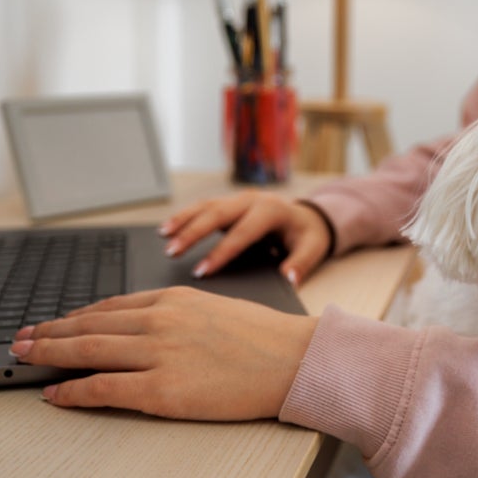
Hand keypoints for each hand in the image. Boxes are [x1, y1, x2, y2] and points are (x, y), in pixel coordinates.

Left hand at [9, 286, 318, 419]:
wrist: (294, 359)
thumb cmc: (264, 338)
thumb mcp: (215, 308)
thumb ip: (176, 314)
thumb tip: (142, 326)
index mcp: (173, 298)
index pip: (109, 306)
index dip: (73, 316)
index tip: (52, 323)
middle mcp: (160, 320)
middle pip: (88, 325)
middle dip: (47, 332)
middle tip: (20, 339)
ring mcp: (159, 354)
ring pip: (87, 351)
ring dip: (48, 355)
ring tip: (24, 358)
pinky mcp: (162, 389)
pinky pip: (103, 388)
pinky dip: (72, 391)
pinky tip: (55, 393)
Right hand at [160, 190, 331, 283]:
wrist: (307, 217)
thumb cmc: (307, 236)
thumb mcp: (313, 249)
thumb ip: (301, 263)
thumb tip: (289, 278)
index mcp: (272, 210)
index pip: (242, 232)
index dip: (221, 252)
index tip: (202, 271)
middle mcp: (252, 200)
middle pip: (217, 213)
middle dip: (193, 233)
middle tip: (171, 252)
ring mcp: (239, 199)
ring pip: (206, 206)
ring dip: (183, 220)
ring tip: (163, 236)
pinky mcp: (229, 203)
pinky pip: (204, 207)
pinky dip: (185, 216)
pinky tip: (168, 228)